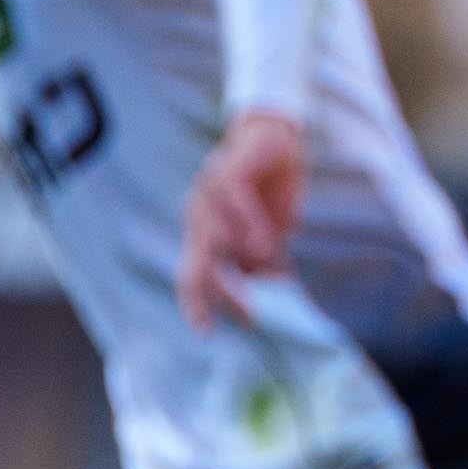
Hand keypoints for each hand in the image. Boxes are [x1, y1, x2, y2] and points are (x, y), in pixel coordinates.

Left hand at [177, 110, 307, 331]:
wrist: (275, 137)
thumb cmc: (268, 189)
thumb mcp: (269, 231)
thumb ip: (263, 256)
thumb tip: (272, 283)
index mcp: (204, 233)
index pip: (192, 274)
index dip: (197, 303)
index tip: (206, 332)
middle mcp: (200, 215)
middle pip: (200, 262)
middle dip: (221, 292)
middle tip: (249, 316)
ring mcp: (210, 191)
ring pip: (217, 235)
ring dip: (245, 257)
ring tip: (274, 272)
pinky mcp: (228, 169)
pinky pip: (235, 200)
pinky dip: (250, 224)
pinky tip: (267, 242)